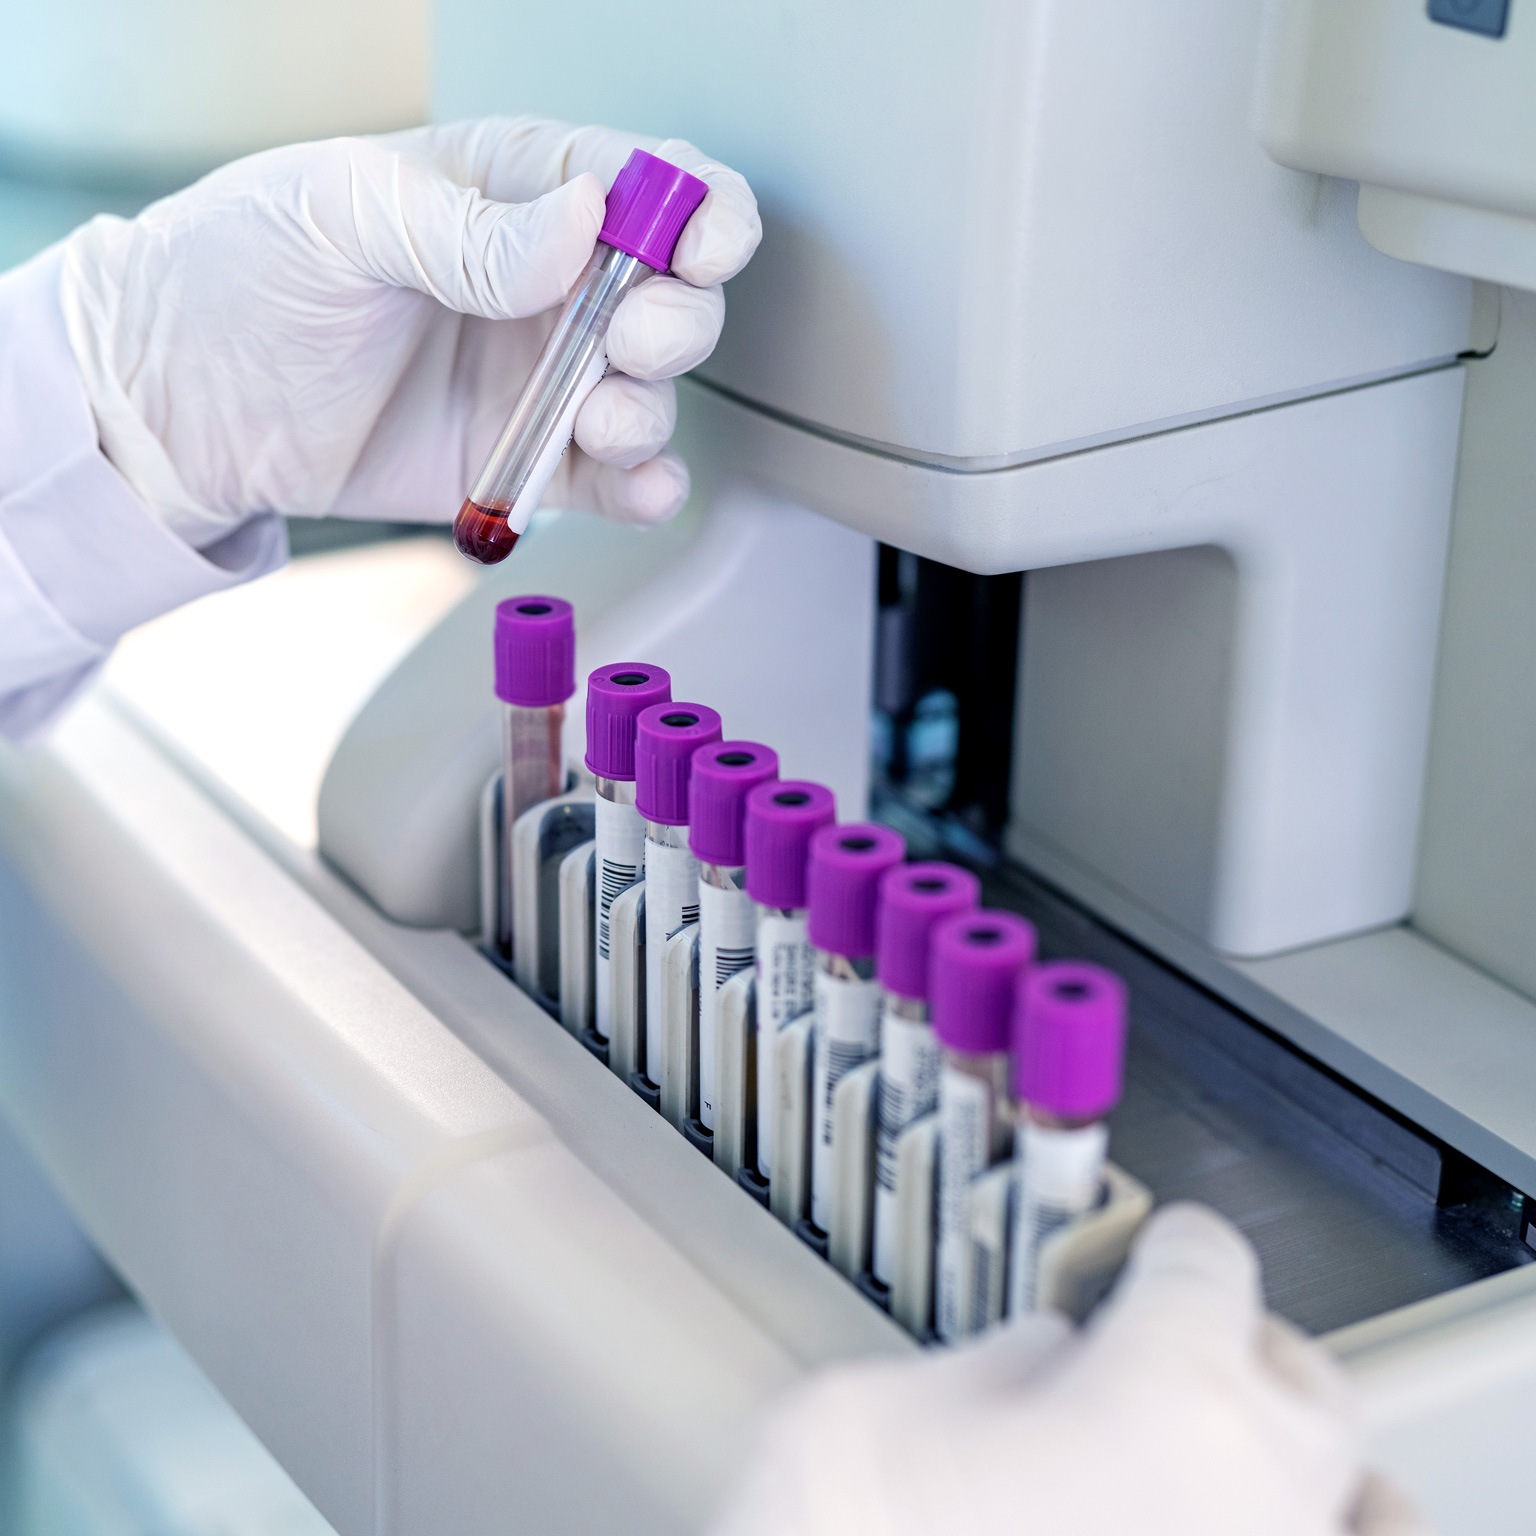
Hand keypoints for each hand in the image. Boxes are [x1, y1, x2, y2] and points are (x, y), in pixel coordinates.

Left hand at [57, 117, 759, 548]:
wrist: (183, 402)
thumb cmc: (244, 272)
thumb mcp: (343, 215)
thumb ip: (468, 228)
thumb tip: (584, 225)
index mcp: (514, 190)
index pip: (645, 182)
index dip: (698, 209)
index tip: (699, 247)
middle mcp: (545, 283)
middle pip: (671, 293)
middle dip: (677, 320)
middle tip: (632, 341)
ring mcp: (539, 376)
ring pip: (651, 392)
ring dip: (651, 410)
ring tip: (600, 422)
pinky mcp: (525, 459)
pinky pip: (613, 479)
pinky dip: (644, 487)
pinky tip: (636, 487)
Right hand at [711, 1205, 1432, 1535]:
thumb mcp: (876, 1407)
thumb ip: (991, 1366)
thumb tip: (1043, 1363)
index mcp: (1169, 1404)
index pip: (1210, 1266)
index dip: (1171, 1244)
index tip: (1157, 1247)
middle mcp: (1251, 1511)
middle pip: (1301, 1384)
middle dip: (1244, 1344)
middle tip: (1178, 1333)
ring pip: (1348, 1506)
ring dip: (1283, 1458)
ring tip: (1218, 1439)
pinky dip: (1291, 1529)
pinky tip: (1217, 1519)